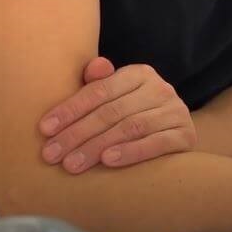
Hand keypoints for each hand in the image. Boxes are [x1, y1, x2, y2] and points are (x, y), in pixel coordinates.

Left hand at [38, 57, 196, 173]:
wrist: (174, 136)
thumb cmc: (132, 115)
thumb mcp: (114, 98)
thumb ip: (98, 84)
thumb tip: (93, 67)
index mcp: (139, 74)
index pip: (100, 90)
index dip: (71, 109)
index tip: (44, 129)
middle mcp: (160, 88)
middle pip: (112, 112)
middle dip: (77, 134)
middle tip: (51, 155)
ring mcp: (176, 111)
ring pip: (131, 127)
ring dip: (97, 146)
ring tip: (71, 164)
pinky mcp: (186, 135)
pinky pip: (157, 143)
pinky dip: (132, 152)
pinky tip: (108, 161)